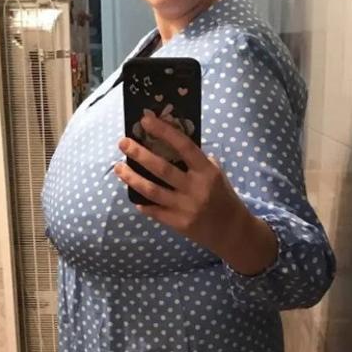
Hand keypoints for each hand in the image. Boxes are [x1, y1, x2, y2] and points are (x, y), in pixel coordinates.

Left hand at [115, 113, 276, 273]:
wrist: (232, 231)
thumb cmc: (223, 196)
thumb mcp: (217, 174)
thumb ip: (198, 160)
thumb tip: (172, 141)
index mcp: (207, 171)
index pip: (184, 146)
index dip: (164, 132)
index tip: (146, 119)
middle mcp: (196, 188)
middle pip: (162, 168)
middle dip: (139, 154)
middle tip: (123, 142)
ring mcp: (186, 207)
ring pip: (152, 190)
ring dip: (132, 178)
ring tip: (118, 167)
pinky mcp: (179, 224)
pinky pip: (155, 211)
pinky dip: (142, 203)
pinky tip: (132, 196)